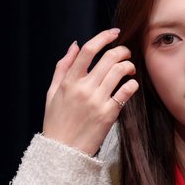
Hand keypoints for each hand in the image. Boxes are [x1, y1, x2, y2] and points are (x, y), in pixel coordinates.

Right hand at [42, 28, 138, 154]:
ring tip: (129, 68)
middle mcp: (83, 89)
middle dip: (122, 50)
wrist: (63, 151)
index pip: (88, 51)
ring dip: (129, 65)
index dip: (103, 37)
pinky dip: (132, 84)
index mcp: (68, 82)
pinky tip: (130, 84)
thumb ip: (63, 67)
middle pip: (109, 58)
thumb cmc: (57, 121)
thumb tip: (75, 45)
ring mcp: (97, 101)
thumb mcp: (52, 92)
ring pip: (120, 72)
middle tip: (126, 52)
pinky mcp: (109, 114)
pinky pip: (126, 91)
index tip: (114, 33)